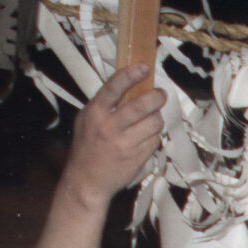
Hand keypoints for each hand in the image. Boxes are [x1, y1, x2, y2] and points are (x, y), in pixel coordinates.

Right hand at [65, 65, 164, 198]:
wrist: (87, 180)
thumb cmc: (87, 147)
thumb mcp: (87, 120)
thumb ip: (104, 104)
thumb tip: (129, 86)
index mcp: (95, 112)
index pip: (114, 87)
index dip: (130, 75)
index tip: (144, 67)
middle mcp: (109, 126)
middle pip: (142, 105)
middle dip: (157, 97)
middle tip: (160, 94)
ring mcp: (125, 142)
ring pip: (154, 122)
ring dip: (157, 118)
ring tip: (152, 119)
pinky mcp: (138, 156)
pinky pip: (155, 139)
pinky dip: (155, 136)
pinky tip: (147, 137)